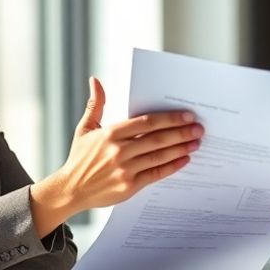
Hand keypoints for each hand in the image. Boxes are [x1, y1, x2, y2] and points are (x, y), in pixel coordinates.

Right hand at [30, 77, 200, 235]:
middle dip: (181, 132)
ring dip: (181, 149)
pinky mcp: (129, 186)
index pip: (146, 123)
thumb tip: (96, 80)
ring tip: (196, 143)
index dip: (169, 118)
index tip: (187, 115)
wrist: (71, 189)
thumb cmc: (80, 158)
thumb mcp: (85, 128)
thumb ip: (96, 105)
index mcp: (110, 134)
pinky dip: (172, 167)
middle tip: (199, 128)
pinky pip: (156, 174)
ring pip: (159, 156)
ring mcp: (125, 170)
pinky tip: (184, 160)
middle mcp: (119, 151)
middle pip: (157, 139)